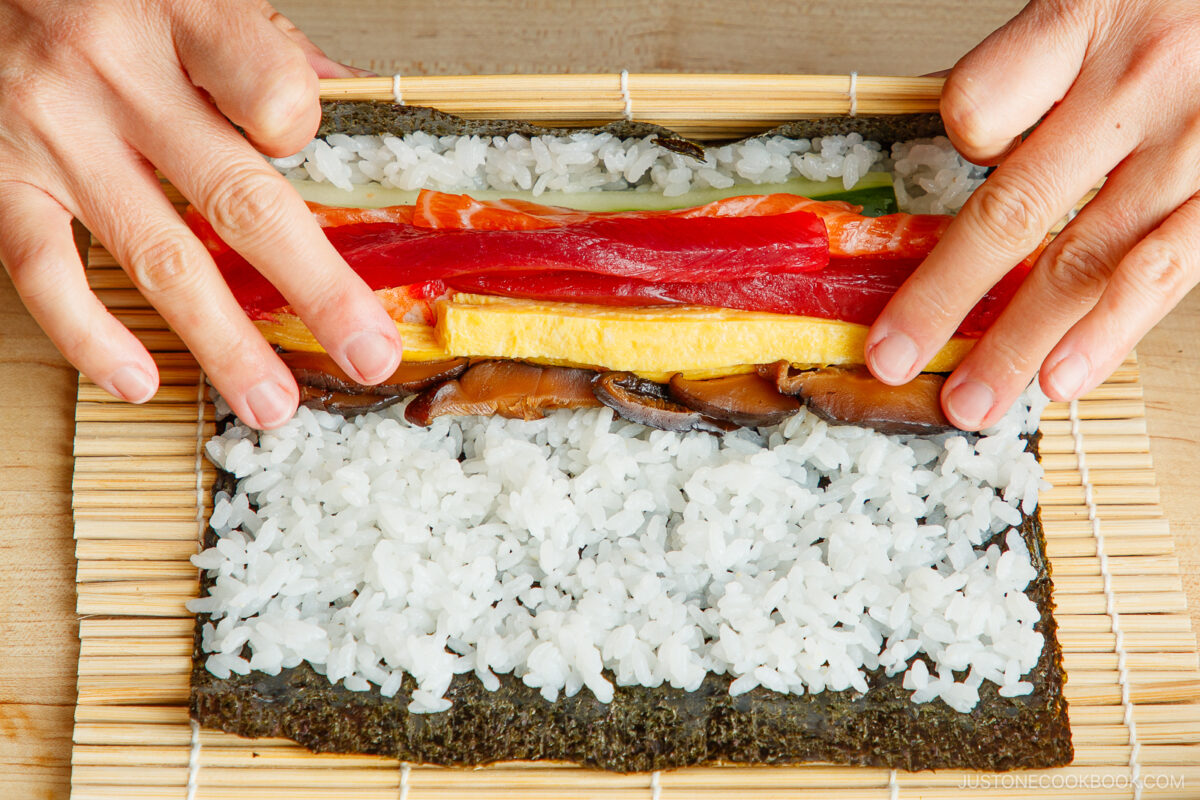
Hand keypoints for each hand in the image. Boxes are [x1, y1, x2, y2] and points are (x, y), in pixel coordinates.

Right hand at [0, 0, 402, 428]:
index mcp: (183, 15)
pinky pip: (44, 272)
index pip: (273, 91)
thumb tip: (336, 103)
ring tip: (271, 402)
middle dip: (314, 290)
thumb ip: (260, 47)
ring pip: (155, 257)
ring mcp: (52, 131)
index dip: (305, 135)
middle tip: (367, 355)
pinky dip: (90, 337)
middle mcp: (116, 73)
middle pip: (238, 200)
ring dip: (222, 342)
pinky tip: (138, 381)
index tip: (316, 156)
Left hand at [865, 0, 1199, 428]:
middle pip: (1013, 208)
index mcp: (1081, 20)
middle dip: (944, 297)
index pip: (978, 107)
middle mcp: (1134, 82)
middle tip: (892, 357)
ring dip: (1019, 343)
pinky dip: (1108, 333)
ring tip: (969, 403)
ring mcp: (1193, 140)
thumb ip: (1040, 61)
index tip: (959, 172)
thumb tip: (972, 135)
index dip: (961, 146)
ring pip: (1087, 258)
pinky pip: (1166, 269)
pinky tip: (1063, 378)